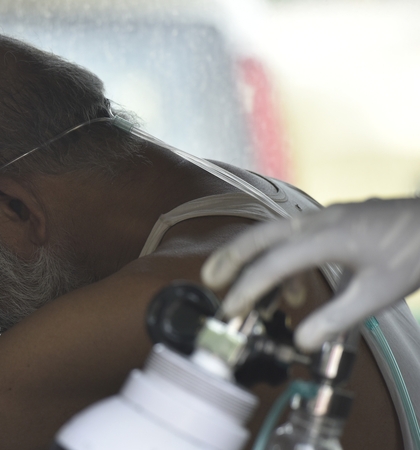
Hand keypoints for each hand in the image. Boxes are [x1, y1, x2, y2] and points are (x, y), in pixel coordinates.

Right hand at [201, 198, 419, 351]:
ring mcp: (327, 216)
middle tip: (209, 279)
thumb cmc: (414, 252)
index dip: (247, 288)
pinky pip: (295, 235)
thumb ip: (334, 318)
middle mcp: (319, 221)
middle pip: (260, 235)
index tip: (231, 310)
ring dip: (256, 259)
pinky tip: (298, 287)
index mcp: (326, 237)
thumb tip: (302, 341)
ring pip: (275, 232)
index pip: (272, 263)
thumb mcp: (376, 293)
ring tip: (255, 294)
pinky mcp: (336, 219)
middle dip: (231, 257)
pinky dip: (285, 259)